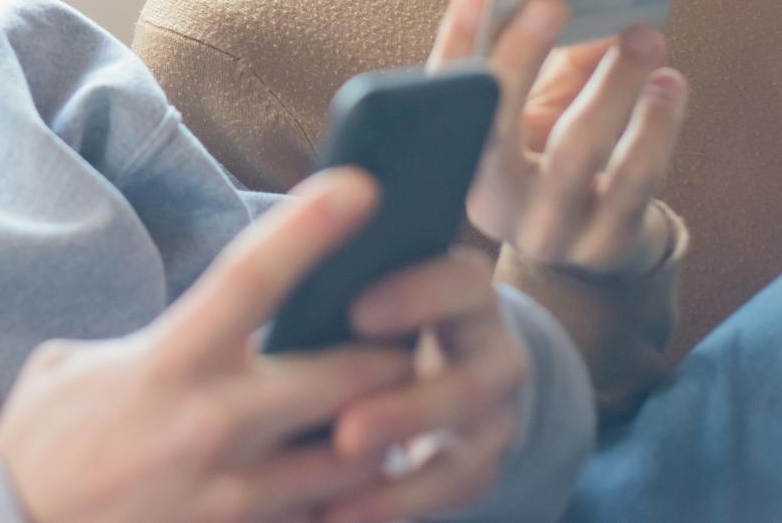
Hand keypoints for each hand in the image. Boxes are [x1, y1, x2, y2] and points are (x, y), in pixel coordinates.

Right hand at [0, 170, 416, 522]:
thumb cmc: (43, 451)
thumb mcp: (72, 369)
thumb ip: (150, 341)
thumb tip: (202, 323)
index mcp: (168, 364)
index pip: (251, 277)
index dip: (310, 226)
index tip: (361, 185)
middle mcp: (212, 427)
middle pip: (346, 376)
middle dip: (392, 358)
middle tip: (407, 343)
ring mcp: (235, 501)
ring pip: (356, 462)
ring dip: (380, 438)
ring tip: (386, 420)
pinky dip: (346, 505)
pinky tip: (345, 490)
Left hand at [326, 251, 531, 522]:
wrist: (419, 371)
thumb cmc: (370, 314)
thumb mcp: (367, 289)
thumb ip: (343, 286)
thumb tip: (284, 283)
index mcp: (463, 290)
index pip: (460, 282)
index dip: (415, 298)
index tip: (355, 315)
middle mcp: (495, 350)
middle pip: (473, 382)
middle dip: (408, 411)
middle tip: (348, 432)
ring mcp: (497, 415)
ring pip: (469, 452)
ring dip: (403, 481)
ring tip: (336, 494)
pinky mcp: (483, 465)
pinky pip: (454, 491)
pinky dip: (397, 505)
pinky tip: (338, 515)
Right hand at [433, 0, 687, 278]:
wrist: (591, 244)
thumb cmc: (556, 155)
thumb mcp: (538, 109)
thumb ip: (553, 60)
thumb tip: (591, 9)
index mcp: (460, 158)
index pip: (446, 96)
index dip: (456, 44)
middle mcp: (492, 201)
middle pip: (498, 126)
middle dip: (523, 55)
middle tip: (554, 0)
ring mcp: (547, 229)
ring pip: (578, 148)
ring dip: (613, 82)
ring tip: (643, 36)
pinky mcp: (604, 243)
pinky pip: (635, 178)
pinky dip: (656, 124)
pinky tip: (668, 85)